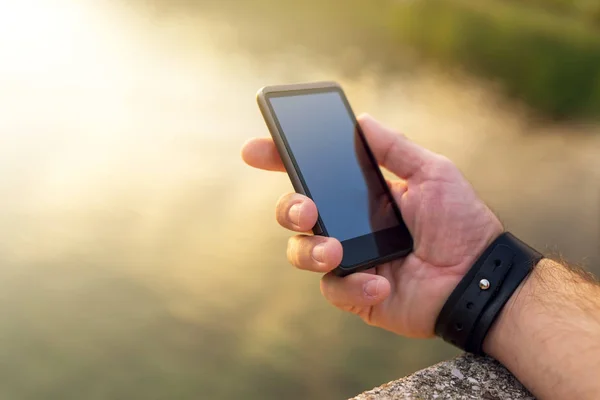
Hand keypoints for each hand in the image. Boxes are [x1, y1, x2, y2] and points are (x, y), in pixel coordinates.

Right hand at [241, 114, 502, 337]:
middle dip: (287, 208)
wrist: (479, 276)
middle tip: (305, 208)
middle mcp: (348, 225)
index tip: (255, 150)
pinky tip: (381, 280)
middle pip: (294, 213)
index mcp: (360, 195)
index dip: (279, 161)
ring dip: (310, 249)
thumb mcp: (433, 173)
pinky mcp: (356, 292)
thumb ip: (395, 148)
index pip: (311, 174)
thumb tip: (361, 119)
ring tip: (335, 250)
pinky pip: (332, 288)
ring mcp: (349, 259)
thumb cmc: (461, 222)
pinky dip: (352, 283)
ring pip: (300, 251)